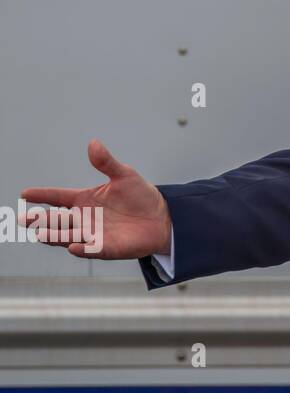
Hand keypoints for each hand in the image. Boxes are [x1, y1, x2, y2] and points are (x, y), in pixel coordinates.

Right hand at [20, 139, 171, 259]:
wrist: (161, 217)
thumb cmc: (139, 196)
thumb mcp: (124, 175)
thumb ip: (106, 163)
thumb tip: (93, 143)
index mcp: (84, 200)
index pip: (58, 197)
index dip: (42, 195)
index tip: (25, 193)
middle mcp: (84, 218)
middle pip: (58, 219)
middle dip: (41, 220)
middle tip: (25, 219)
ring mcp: (93, 234)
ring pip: (68, 236)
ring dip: (55, 235)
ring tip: (41, 233)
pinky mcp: (107, 247)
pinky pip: (92, 249)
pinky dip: (82, 249)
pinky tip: (73, 246)